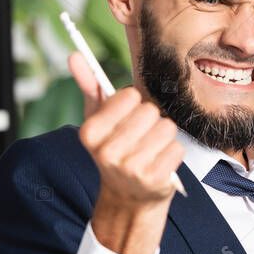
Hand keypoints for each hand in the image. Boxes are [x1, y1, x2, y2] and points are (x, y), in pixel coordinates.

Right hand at [69, 52, 184, 253]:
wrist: (129, 197)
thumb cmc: (115, 149)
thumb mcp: (98, 120)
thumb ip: (89, 86)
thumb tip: (76, 56)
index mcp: (90, 133)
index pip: (130, 95)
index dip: (134, 105)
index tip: (127, 120)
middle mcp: (107, 152)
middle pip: (150, 111)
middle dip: (151, 121)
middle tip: (141, 138)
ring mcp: (131, 168)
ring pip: (167, 128)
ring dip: (164, 137)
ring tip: (151, 150)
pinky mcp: (154, 179)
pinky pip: (177, 148)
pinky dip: (173, 153)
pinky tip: (160, 163)